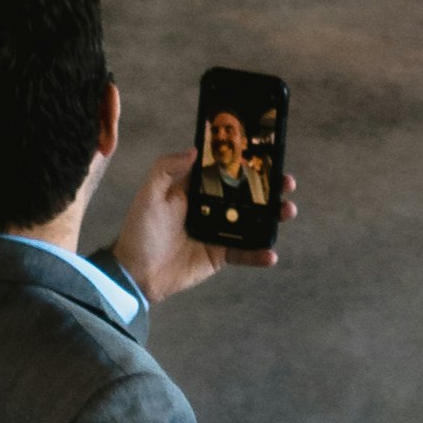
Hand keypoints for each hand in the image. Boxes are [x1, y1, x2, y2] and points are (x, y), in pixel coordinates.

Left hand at [108, 146, 298, 303]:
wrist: (136, 273)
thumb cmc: (139, 231)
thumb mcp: (149, 194)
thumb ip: (166, 167)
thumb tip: (194, 149)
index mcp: (195, 189)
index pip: (226, 171)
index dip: (246, 163)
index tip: (267, 155)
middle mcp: (210, 208)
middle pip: (246, 194)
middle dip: (270, 188)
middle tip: (287, 183)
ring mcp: (218, 232)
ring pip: (252, 222)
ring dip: (273, 217)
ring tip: (287, 211)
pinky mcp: (220, 255)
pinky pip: (244, 253)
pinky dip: (259, 254)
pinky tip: (270, 254)